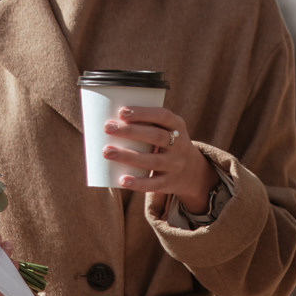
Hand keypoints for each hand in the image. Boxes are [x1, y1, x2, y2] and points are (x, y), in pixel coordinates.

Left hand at [103, 105, 220, 206]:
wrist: (192, 171)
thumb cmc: (166, 143)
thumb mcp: (166, 129)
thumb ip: (145, 123)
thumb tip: (103, 116)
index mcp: (177, 126)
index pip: (163, 116)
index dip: (143, 113)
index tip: (121, 112)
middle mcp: (179, 145)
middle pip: (156, 136)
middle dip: (130, 131)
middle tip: (107, 127)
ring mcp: (175, 165)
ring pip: (152, 161)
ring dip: (127, 156)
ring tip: (106, 151)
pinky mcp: (169, 182)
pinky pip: (153, 184)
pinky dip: (137, 183)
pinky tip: (122, 180)